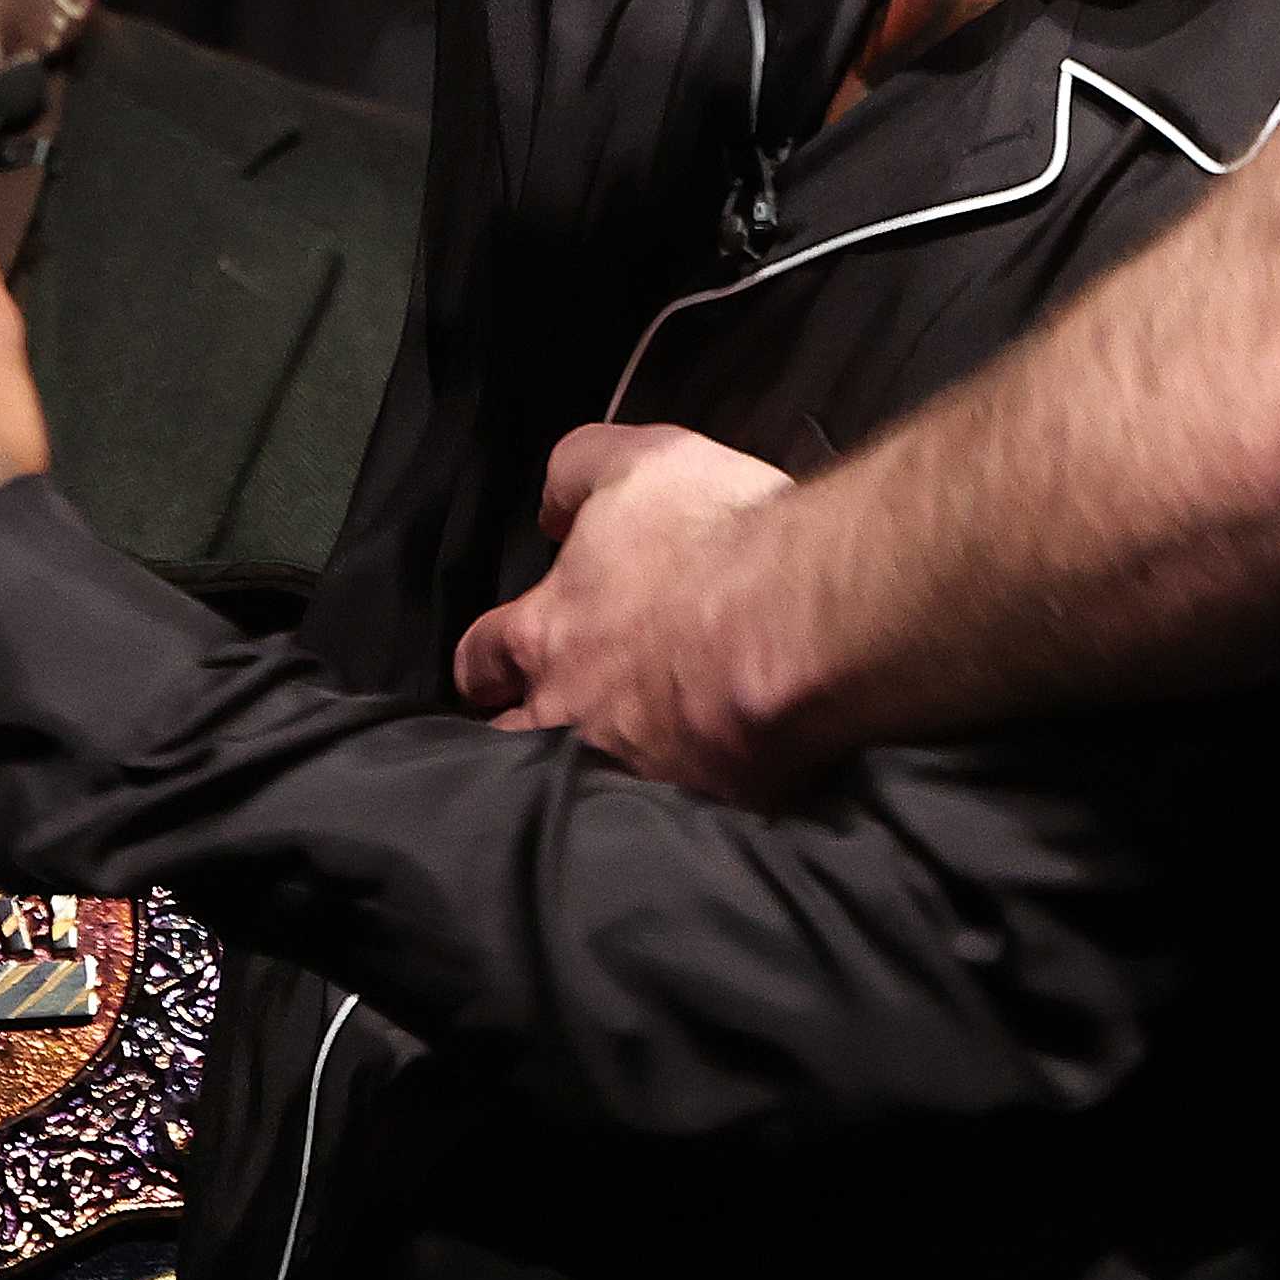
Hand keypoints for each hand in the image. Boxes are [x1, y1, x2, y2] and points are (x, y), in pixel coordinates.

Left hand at [452, 421, 817, 803]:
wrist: (799, 621)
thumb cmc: (711, 536)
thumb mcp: (634, 461)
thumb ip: (575, 474)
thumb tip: (550, 513)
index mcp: (546, 634)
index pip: (480, 657)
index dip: (481, 663)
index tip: (487, 671)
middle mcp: (571, 712)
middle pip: (511, 742)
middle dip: (514, 738)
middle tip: (531, 734)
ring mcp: (631, 769)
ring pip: (579, 791)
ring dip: (583, 782)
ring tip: (599, 779)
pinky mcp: (698, 807)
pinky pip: (669, 818)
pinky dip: (670, 809)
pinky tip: (684, 802)